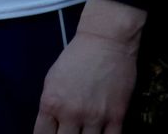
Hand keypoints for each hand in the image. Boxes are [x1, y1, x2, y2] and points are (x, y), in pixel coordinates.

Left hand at [33, 0, 142, 133]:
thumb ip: (50, 106)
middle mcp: (71, 114)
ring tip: (84, 132)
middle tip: (68, 132)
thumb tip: (51, 126)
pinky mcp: (117, 117)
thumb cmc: (75, 58)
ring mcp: (95, 117)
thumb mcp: (52, 81)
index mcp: (50, 103)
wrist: (105, 42)